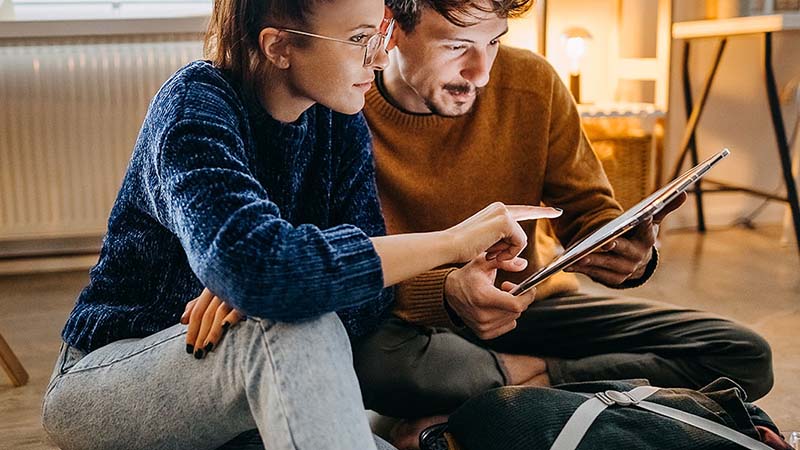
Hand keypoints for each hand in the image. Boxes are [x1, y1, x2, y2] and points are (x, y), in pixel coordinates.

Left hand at [181, 288, 243, 358]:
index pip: (198, 311)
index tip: (189, 348)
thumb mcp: (217, 292)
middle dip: (200, 335)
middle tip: (197, 354)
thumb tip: (182, 320)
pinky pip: (238, 307)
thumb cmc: (240, 287)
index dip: (192, 330)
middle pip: (206, 314)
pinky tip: (225, 328)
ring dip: (212, 332)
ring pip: (218, 313)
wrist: (265, 276)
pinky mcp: (250, 296)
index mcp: (213, 286)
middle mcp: (222, 287)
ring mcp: (236, 291)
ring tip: (207, 349)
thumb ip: (199, 304)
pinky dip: (230, 316)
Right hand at [444, 254, 536, 339]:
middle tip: (507, 286)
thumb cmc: (468, 276)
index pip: (516, 304)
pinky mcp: (483, 333)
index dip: (528, 296)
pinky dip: (507, 316)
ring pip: (513, 318)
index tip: (529, 287)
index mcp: (483, 297)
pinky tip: (496, 307)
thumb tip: (523, 264)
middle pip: (516, 311)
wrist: (449, 293)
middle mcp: (483, 315)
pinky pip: (508, 326)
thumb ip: (504, 261)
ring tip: (499, 296)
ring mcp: (482, 326)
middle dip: (518, 297)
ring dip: (512, 307)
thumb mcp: (483, 262)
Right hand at [445, 202, 561, 263]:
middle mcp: (500, 208)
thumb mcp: (488, 252)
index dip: (540, 211)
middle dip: (530, 227)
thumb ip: (506, 254)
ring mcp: (503, 213)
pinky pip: (519, 243)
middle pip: (526, 220)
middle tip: (547, 218)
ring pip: (520, 238)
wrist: (448, 246)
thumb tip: (523, 264)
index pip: (522, 210)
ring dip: (508, 252)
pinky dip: (508, 253)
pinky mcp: (505, 221)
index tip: (555, 211)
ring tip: (488, 253)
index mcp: (495, 212)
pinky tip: (492, 253)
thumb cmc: (462, 250)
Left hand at [567, 192, 686, 285]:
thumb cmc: (640, 235)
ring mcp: (624, 270)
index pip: (647, 232)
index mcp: (647, 240)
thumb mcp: (652, 220)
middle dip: (615, 246)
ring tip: (578, 256)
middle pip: (624, 251)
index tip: (642, 217)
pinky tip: (569, 264)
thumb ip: (664, 207)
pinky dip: (582, 269)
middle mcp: (637, 257)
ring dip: (593, 261)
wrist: (637, 261)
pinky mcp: (613, 279)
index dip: (645, 225)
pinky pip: (595, 274)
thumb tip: (683, 192)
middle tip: (605, 242)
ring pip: (606, 264)